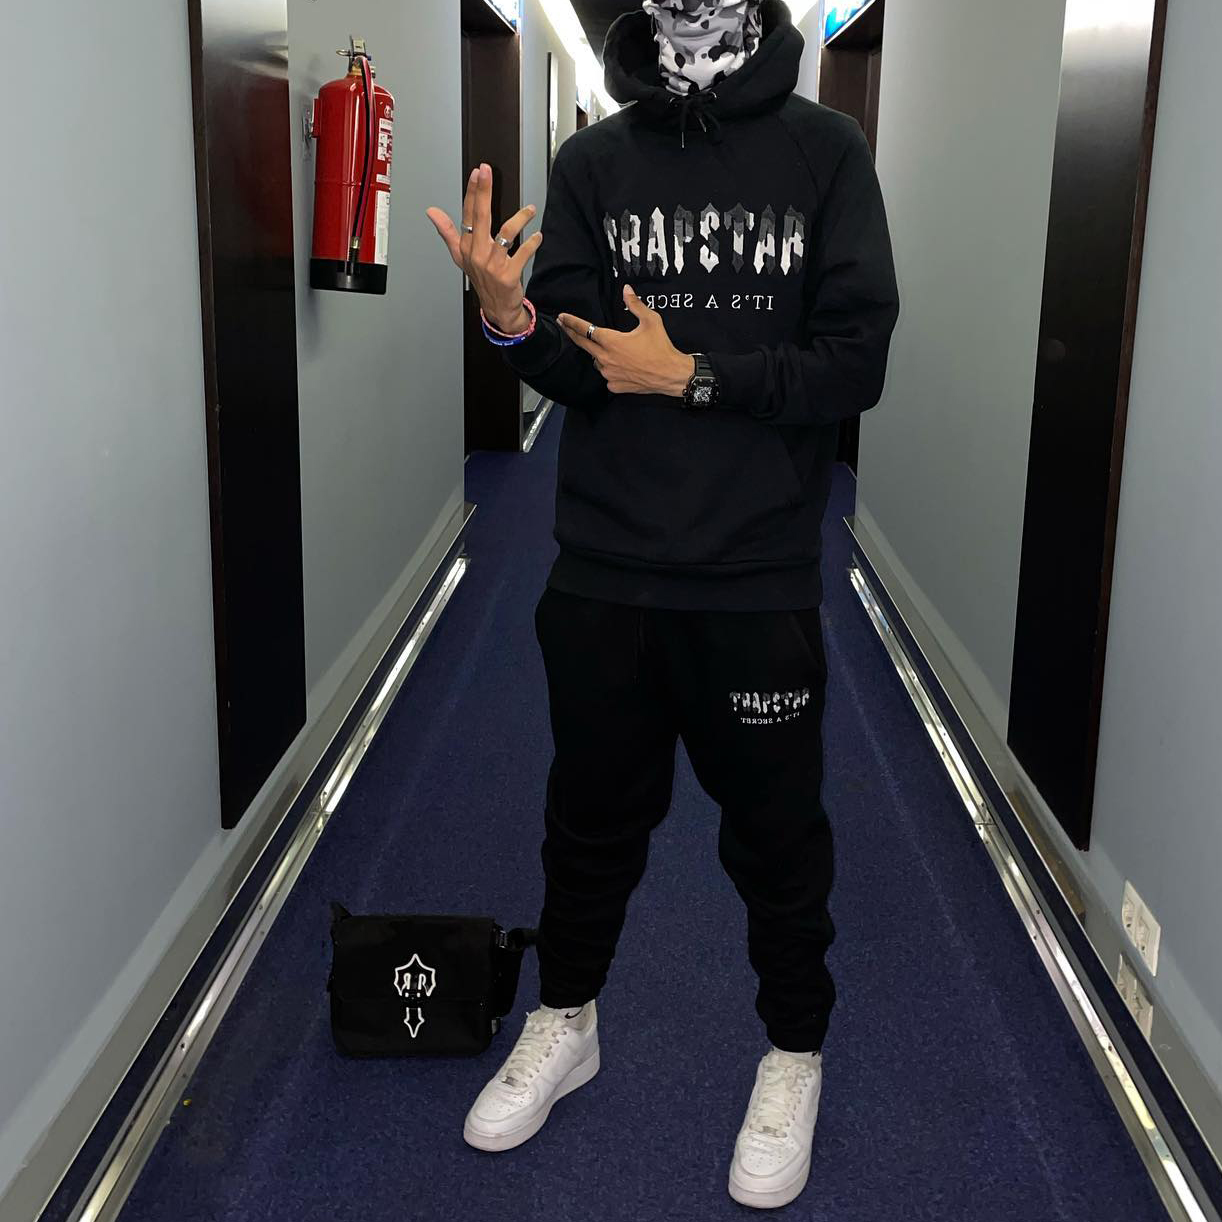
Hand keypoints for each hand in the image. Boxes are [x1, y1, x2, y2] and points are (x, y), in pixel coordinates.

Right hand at [426, 163, 540, 332]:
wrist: (497, 308)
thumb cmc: (481, 279)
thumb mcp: (460, 256)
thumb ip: (447, 232)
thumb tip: (431, 212)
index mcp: (468, 246)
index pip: (468, 213)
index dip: (472, 191)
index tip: (478, 173)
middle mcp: (478, 253)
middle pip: (480, 217)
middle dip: (484, 192)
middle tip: (488, 172)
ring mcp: (493, 265)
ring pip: (505, 234)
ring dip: (520, 219)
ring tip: (531, 210)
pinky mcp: (508, 275)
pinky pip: (522, 254)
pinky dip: (532, 244)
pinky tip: (538, 236)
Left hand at [558, 285, 695, 396]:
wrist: (670, 375)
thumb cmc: (661, 348)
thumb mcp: (651, 321)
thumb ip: (635, 305)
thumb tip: (626, 290)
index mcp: (612, 341)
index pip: (585, 329)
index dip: (572, 322)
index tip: (562, 317)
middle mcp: (606, 358)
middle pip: (583, 345)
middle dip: (572, 334)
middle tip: (564, 326)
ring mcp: (609, 374)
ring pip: (596, 361)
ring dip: (599, 354)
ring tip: (610, 349)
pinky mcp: (615, 386)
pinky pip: (607, 375)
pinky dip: (610, 369)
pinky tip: (621, 366)